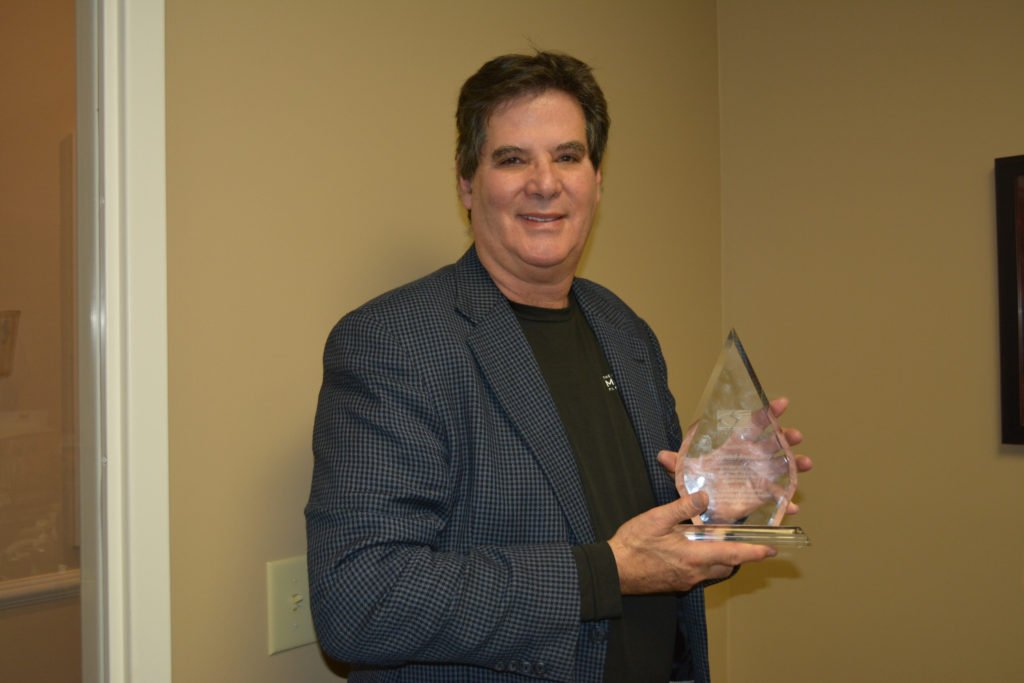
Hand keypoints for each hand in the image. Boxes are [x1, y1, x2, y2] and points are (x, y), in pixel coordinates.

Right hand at [607, 491, 776, 593]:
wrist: (613, 571)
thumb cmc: (632, 544)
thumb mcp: (656, 519)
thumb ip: (682, 507)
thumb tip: (704, 496)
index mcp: (693, 556)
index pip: (732, 554)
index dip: (753, 552)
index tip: (771, 550)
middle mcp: (694, 573)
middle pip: (727, 566)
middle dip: (740, 556)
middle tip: (748, 544)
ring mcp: (685, 581)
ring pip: (714, 572)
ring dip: (722, 560)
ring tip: (721, 543)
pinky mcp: (676, 584)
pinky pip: (699, 575)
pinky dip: (706, 564)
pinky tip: (694, 551)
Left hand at [657, 397, 812, 515]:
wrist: (702, 500)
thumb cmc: (696, 477)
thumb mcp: (684, 469)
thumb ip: (676, 463)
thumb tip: (661, 456)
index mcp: (736, 444)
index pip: (754, 424)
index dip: (768, 412)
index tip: (781, 403)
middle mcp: (752, 456)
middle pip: (774, 442)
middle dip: (787, 436)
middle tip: (796, 435)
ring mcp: (760, 475)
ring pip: (782, 467)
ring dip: (796, 464)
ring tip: (806, 463)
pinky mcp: (761, 495)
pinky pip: (778, 497)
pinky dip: (787, 502)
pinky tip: (793, 506)